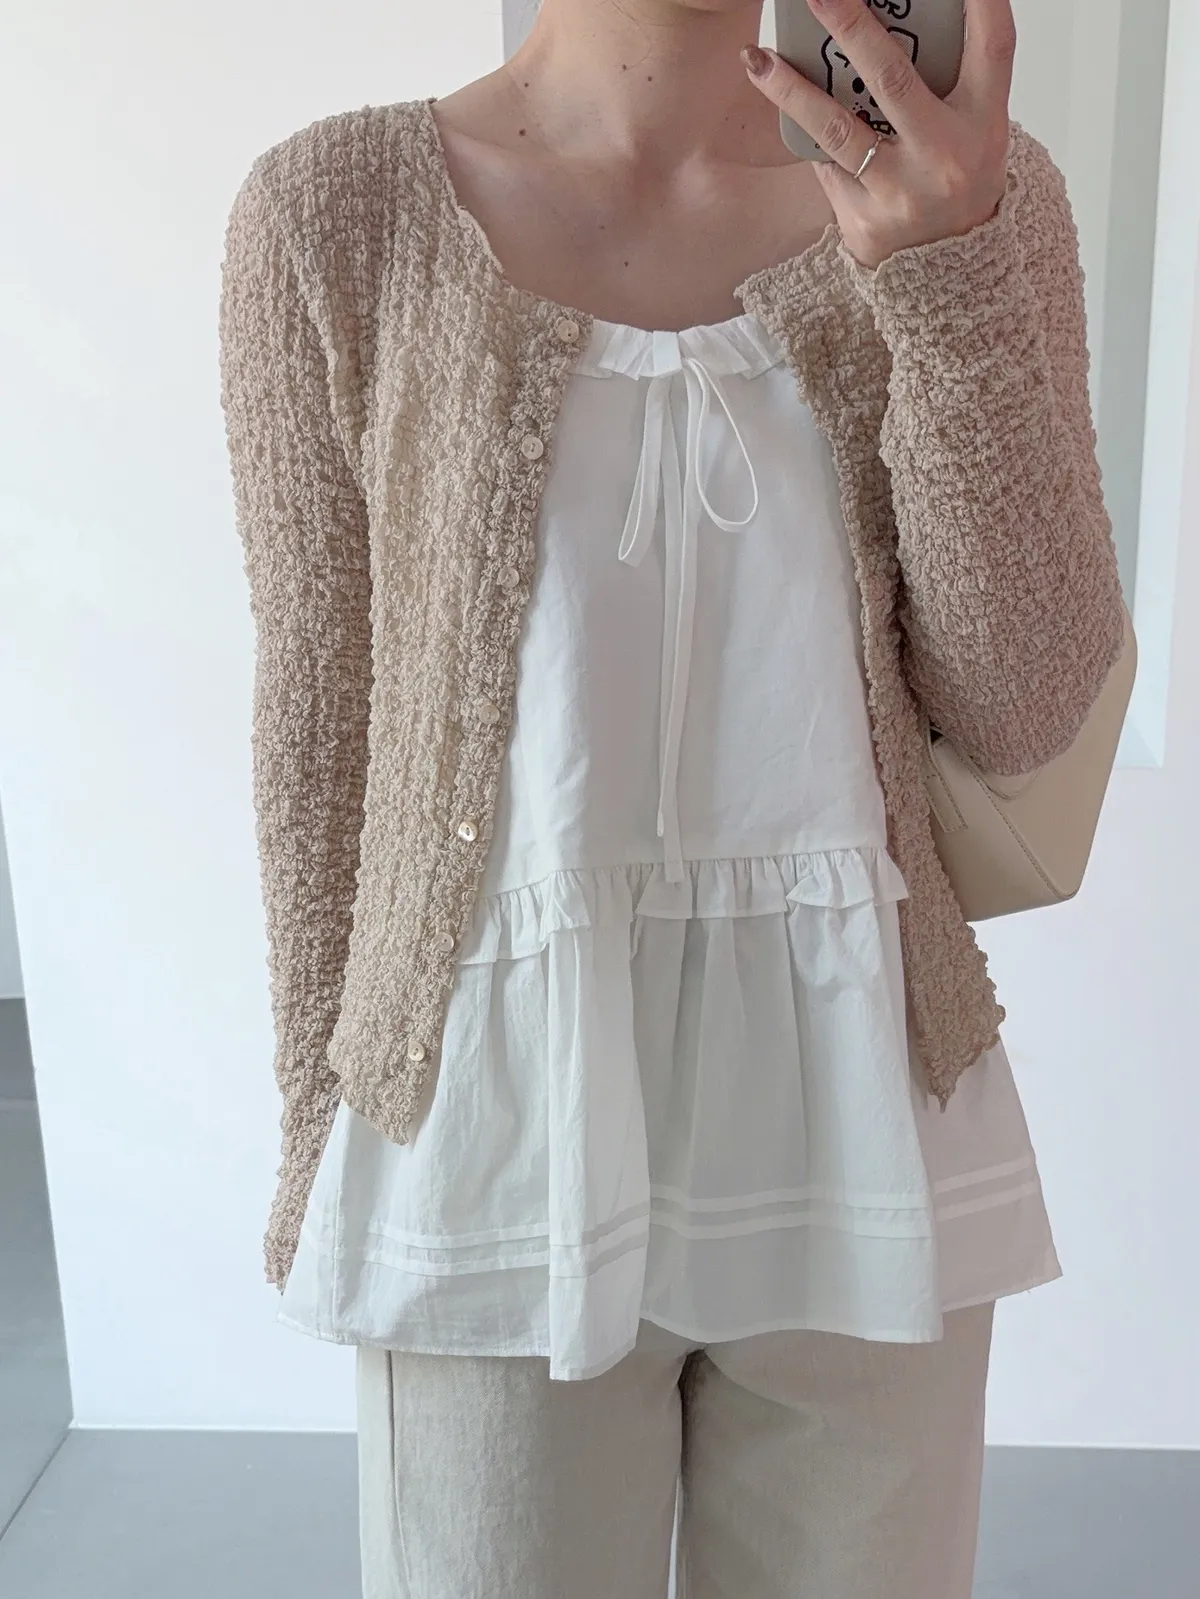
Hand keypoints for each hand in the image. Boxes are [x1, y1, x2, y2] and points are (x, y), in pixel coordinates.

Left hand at [742, 0, 1015, 269]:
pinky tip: (780, 104)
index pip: (994, 45)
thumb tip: (896, 19)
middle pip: (893, 77)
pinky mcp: (864, 220)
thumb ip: (946, 80)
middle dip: (850, 28)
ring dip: (790, 89)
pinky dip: (804, 133)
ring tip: (756, 59)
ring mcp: (902, 191)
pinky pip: (825, 164)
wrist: (951, 277)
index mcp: (984, 122)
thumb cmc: (957, 183)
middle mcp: (945, 154)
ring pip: (836, 128)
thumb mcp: (974, 130)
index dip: (980, 1)